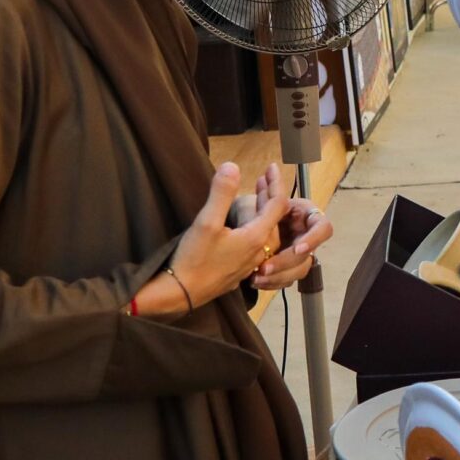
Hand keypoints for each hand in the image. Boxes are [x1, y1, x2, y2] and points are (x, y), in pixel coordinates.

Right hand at [139, 162, 289, 316]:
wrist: (181, 294)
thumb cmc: (194, 259)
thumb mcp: (206, 222)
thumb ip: (221, 194)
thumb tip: (232, 165)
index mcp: (257, 237)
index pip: (278, 204)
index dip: (276, 183)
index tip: (271, 166)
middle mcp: (260, 251)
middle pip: (273, 218)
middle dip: (269, 194)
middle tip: (262, 177)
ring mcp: (251, 262)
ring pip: (265, 231)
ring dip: (262, 211)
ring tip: (254, 195)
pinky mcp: (240, 269)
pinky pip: (256, 243)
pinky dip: (254, 225)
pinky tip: (243, 223)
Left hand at [250, 194, 335, 290]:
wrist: (242, 220)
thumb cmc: (252, 205)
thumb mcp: (258, 203)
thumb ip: (265, 210)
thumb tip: (266, 213)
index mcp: (307, 216)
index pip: (323, 228)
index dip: (313, 240)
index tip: (297, 249)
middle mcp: (307, 236)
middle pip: (308, 256)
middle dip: (286, 263)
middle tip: (264, 268)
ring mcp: (299, 254)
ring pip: (299, 271)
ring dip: (279, 277)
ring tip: (256, 278)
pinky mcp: (288, 267)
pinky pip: (286, 280)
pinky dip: (272, 282)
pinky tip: (255, 281)